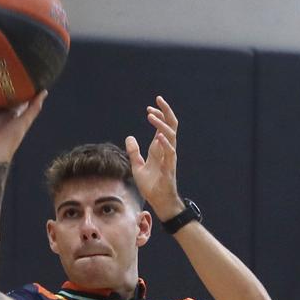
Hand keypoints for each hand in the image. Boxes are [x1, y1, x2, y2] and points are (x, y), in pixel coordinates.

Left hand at [125, 94, 185, 220]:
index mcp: (159, 148)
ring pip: (171, 135)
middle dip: (165, 111)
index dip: (158, 115)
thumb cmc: (151, 185)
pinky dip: (165, 144)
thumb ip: (134, 152)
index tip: (149, 107)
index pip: (162, 126)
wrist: (158, 200)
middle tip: (158, 99)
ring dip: (161, 124)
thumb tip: (129, 137)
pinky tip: (159, 136)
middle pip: (171, 125)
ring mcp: (169, 157)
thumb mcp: (137, 166)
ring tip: (150, 115)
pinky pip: (170, 153)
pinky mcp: (169, 168)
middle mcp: (166, 150)